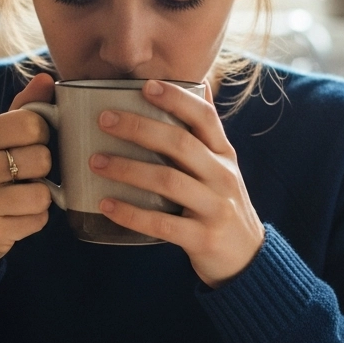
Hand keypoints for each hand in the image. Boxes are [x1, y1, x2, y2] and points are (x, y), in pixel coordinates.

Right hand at [0, 72, 54, 273]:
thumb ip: (22, 110)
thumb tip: (46, 79)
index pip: (30, 123)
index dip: (41, 134)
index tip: (30, 144)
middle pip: (42, 158)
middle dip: (41, 169)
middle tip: (23, 175)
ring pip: (42, 193)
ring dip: (40, 197)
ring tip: (20, 197)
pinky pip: (37, 220)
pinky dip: (34, 219)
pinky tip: (15, 217)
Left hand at [88, 79, 264, 286]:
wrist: (247, 258)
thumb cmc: (223, 205)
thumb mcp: (223, 167)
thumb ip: (208, 133)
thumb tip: (202, 84)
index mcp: (224, 155)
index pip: (204, 117)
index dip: (176, 99)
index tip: (146, 86)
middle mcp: (222, 176)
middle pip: (181, 144)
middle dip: (139, 128)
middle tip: (104, 119)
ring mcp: (214, 207)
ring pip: (168, 181)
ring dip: (127, 169)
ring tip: (96, 161)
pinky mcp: (202, 238)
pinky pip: (161, 223)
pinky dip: (131, 214)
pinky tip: (106, 205)